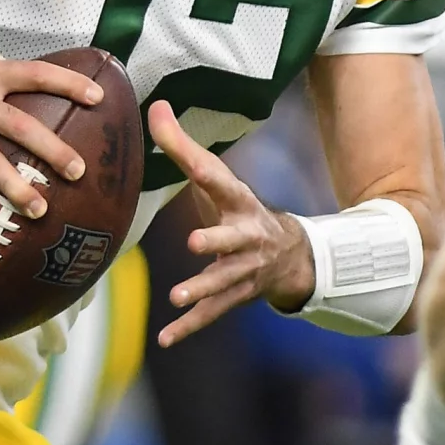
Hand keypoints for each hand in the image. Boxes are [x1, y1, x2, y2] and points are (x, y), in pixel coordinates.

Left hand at [148, 100, 313, 346]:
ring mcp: (243, 269)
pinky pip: (212, 313)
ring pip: (223, 281)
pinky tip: (165, 339)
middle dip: (216, 241)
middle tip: (194, 242)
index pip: (218, 180)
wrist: (290, 253)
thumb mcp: (217, 177)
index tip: (190, 158)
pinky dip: (189, 327)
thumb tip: (154, 106)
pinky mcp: (235, 296)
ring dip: (201, 289)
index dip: (203, 167)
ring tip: (176, 296)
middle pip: (231, 238)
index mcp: (237, 201)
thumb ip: (182, 146)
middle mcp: (245, 236)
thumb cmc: (238, 208)